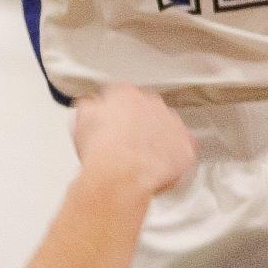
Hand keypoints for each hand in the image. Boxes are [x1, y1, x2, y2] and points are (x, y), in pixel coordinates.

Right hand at [73, 84, 195, 195]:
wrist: (120, 173)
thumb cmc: (102, 151)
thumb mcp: (82, 120)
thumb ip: (91, 107)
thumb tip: (92, 107)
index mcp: (127, 94)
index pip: (125, 96)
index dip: (118, 113)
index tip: (114, 125)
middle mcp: (153, 104)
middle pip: (149, 111)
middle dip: (140, 126)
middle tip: (127, 145)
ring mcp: (172, 124)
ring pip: (168, 129)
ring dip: (159, 141)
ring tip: (142, 161)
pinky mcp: (186, 146)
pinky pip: (183, 150)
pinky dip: (174, 159)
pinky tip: (159, 168)